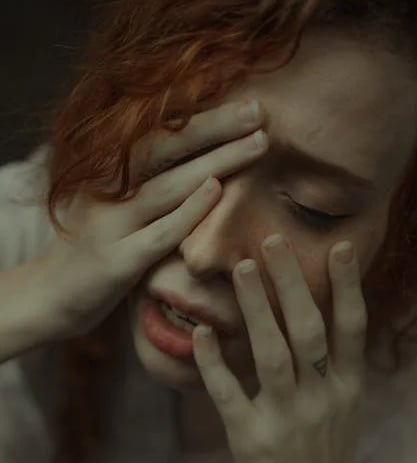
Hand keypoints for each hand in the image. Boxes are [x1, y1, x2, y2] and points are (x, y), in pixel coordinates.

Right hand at [36, 98, 267, 337]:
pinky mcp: (116, 262)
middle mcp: (105, 190)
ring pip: (168, 185)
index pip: (159, 134)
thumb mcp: (115, 207)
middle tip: (259, 109)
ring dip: (216, 161)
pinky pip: (160, 233)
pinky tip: (217, 189)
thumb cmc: (94, 250)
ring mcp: (110, 225)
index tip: (244, 101)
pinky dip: (189, 211)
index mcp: (106, 172)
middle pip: (165, 147)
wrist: (48, 298)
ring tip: (259, 142)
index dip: (201, 116)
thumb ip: (149, 186)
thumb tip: (205, 167)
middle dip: (215, 126)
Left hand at [192, 235, 366, 462]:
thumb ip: (333, 368)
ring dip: (257, 309)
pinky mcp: (252, 441)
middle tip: (271, 240)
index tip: (339, 247)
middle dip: (291, 283)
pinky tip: (199, 333)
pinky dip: (214, 363)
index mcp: (347, 388)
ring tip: (241, 268)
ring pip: (272, 355)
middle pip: (309, 331)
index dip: (346, 286)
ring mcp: (287, 420)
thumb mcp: (343, 410)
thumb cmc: (326, 458)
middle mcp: (322, 399)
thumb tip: (317, 316)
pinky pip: (230, 395)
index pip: (351, 328)